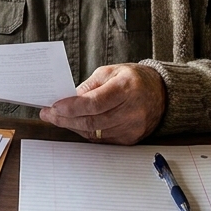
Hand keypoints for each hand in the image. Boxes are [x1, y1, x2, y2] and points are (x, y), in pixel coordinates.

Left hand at [39, 63, 165, 143]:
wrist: (161, 94)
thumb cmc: (133, 79)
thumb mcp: (110, 72)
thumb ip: (88, 86)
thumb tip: (67, 100)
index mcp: (126, 88)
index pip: (94, 103)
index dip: (71, 107)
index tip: (53, 106)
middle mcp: (131, 110)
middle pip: (91, 121)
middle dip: (65, 119)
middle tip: (48, 114)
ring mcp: (132, 127)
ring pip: (94, 132)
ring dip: (72, 126)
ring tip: (58, 118)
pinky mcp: (131, 139)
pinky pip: (101, 139)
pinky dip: (86, 131)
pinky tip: (76, 124)